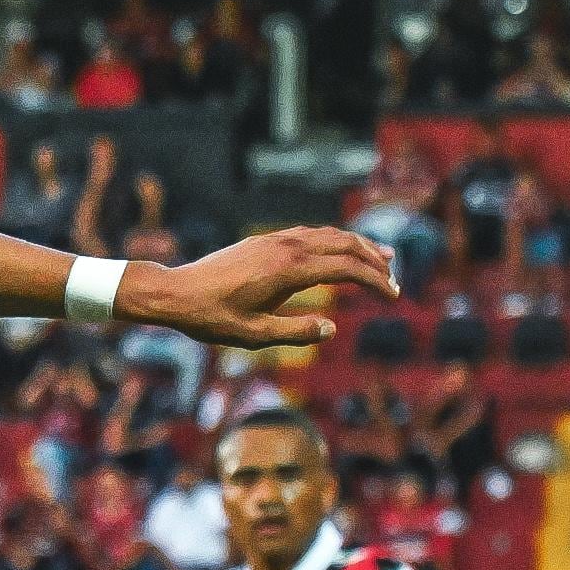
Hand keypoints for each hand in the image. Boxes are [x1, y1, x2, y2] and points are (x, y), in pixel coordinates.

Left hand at [134, 228, 399, 353]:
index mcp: (289, 270)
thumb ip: (294, 332)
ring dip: (359, 246)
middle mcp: (287, 247)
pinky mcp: (266, 240)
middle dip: (375, 262)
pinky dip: (335, 240)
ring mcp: (276, 240)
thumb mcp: (254, 335)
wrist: (176, 292)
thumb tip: (330, 328)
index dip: (375, 281)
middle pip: (346, 245)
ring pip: (330, 235)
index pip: (347, 268)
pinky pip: (311, 234)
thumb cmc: (212, 318)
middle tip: (394, 282)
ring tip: (383, 258)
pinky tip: (341, 251)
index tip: (392, 296)